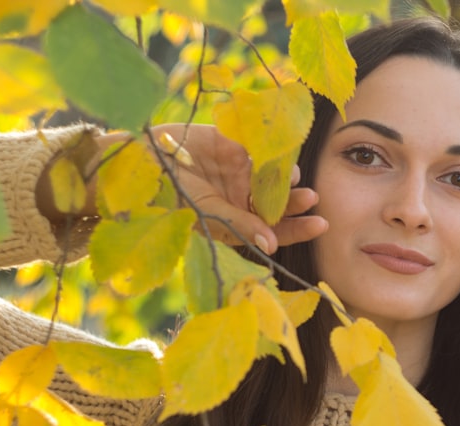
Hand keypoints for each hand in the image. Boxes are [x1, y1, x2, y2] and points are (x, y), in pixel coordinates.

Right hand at [146, 123, 326, 254]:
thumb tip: (273, 246)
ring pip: (273, 177)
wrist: (139, 162)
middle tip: (312, 199)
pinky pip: (260, 148)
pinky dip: (273, 152)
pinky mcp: (234, 145)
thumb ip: (239, 225)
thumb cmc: (168, 196)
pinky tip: (282, 155)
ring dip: (286, 179)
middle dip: (296, 203)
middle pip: (279, 204)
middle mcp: (243, 199)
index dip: (298, 228)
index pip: (275, 230)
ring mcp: (239, 172)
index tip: (320, 224)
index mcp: (237, 222)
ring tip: (294, 178)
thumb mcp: (205, 213)